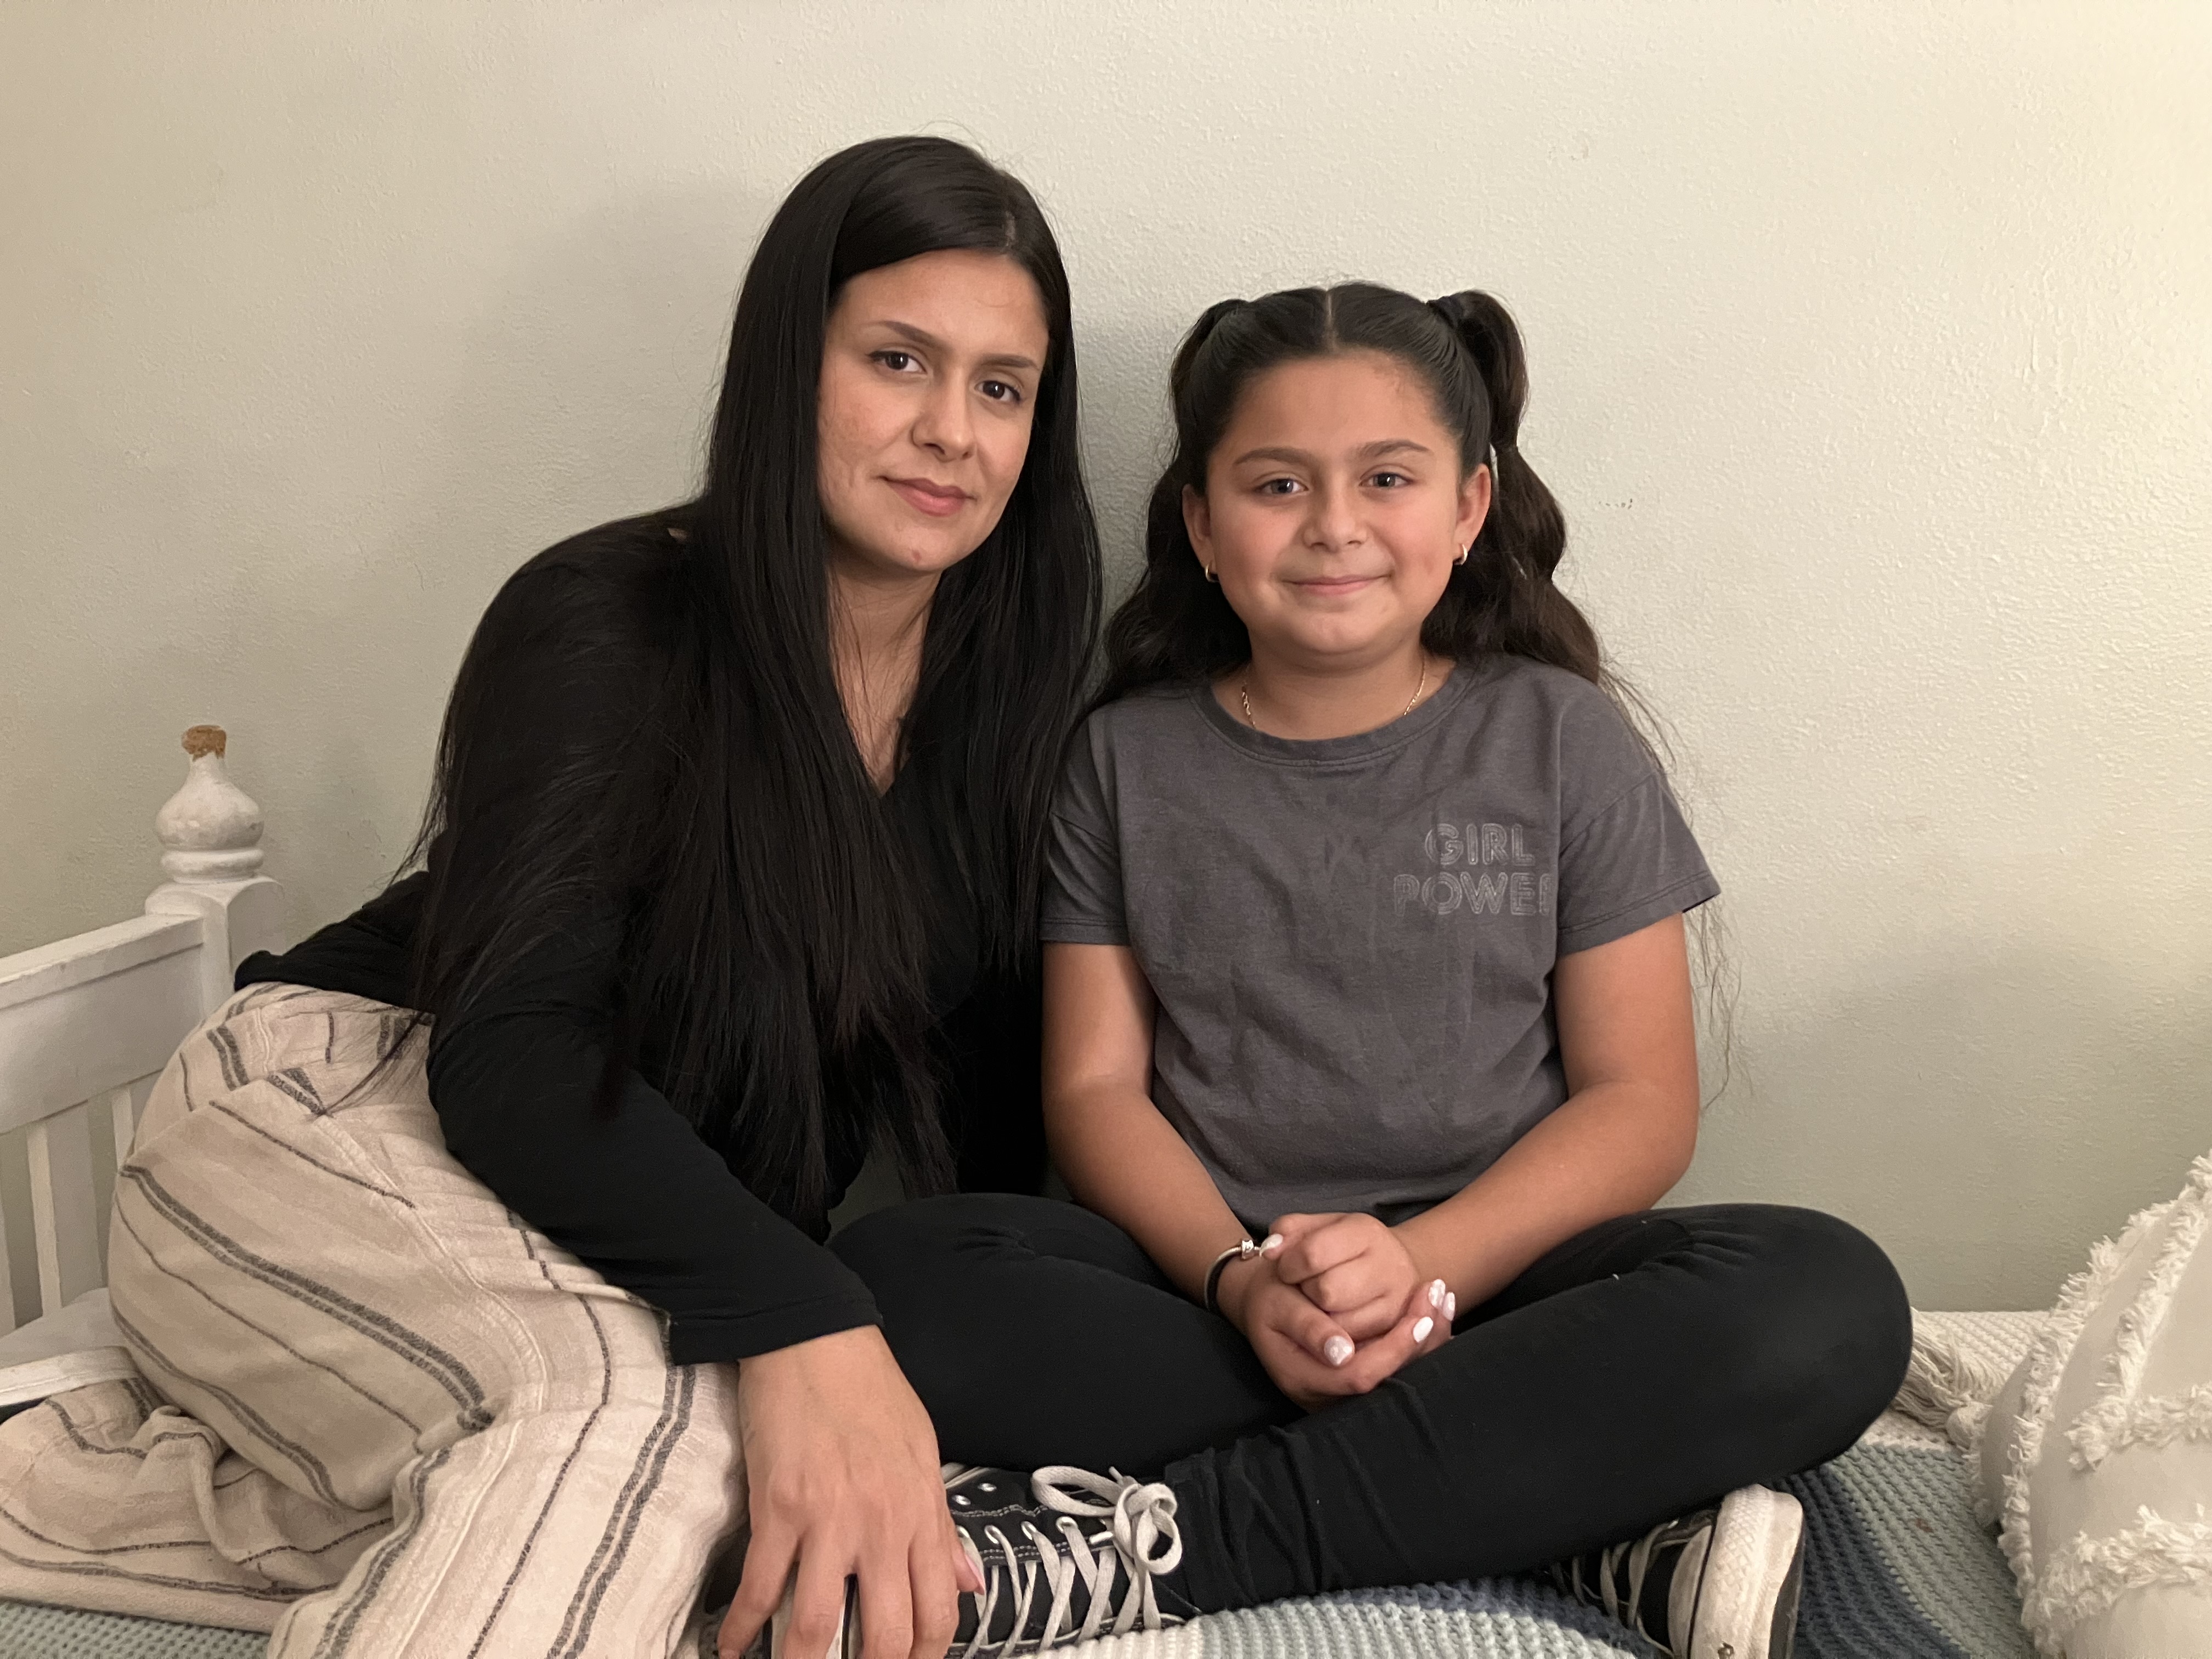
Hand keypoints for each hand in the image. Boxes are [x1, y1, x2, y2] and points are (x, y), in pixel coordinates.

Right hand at [719, 1327, 982, 1658]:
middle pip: (885, 1636)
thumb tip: (967, 1583)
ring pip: (816, 1626)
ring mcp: (828, 1520)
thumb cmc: (871, 1391)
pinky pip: (760, 1587)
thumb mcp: (924, 1453)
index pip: (938, 1612)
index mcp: (921, 1512)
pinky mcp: (778, 1507)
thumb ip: (942, 1527)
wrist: (816, 1340)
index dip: (924, 1657)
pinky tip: (732, 1645)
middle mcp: (881, 1525)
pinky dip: (742, 1627)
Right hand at [1217, 1257, 1450, 1411]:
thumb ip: (1307, 1327)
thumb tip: (1342, 1353)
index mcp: (1303, 1378)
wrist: (1267, 1300)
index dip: (1393, 1348)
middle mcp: (1327, 1394)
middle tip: (1440, 1296)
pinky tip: (1437, 1312)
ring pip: (1398, 1377)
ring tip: (1444, 1300)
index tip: (1418, 1313)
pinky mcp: (1360, 1375)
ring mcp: (1345, 1390)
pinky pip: (1397, 1367)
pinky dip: (1420, 1341)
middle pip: (1387, 1381)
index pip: (1359, 1375)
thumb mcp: (1278, 1302)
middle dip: (1419, 1340)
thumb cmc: (1270, 1296)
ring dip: (1428, 1340)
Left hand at [1264, 1213, 1452, 1342]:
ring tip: (1323, 1301)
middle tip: (1307, 1286)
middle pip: (1326, 1292)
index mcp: (1366, 1232)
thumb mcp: (1320, 1227)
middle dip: (1308, 1291)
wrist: (1396, 1266)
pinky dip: (1335, 1333)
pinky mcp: (1394, 1329)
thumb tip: (1270, 1251)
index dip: (1289, 1265)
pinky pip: (1351, 1342)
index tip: (1287, 1268)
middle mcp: (1388, 1265)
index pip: (1312, 1254)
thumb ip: (1290, 1229)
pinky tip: (1336, 1317)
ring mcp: (1395, 1300)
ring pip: (1338, 1323)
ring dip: (1320, 1316)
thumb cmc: (1347, 1246)